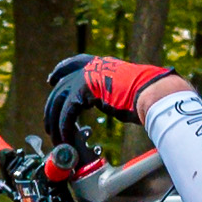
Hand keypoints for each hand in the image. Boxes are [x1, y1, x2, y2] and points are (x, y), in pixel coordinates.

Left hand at [39, 53, 187, 153]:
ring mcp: (86, 76)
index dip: (60, 71)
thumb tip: (110, 100)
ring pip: (60, 101)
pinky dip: (64, 127)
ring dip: (55, 122)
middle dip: (52, 107)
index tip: (51, 80)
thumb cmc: (147, 93)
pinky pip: (67, 112)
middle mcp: (91, 67)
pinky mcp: (84, 90)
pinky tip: (65, 139)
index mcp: (101, 64)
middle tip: (49, 123)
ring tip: (56, 138)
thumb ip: (110, 90)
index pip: (74, 63)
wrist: (153, 92)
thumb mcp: (123, 88)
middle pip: (61, 86)